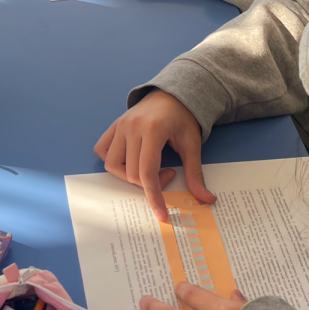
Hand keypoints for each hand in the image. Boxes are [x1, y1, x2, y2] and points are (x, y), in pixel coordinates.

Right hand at [94, 90, 211, 221]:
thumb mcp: (192, 144)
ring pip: (113, 164)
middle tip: (168, 173)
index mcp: (153, 130)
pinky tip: (129, 159)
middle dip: (149, 184)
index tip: (162, 215)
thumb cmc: (183, 119)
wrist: (172, 94)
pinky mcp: (114, 125)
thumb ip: (195, 172)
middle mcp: (132, 127)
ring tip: (147, 167)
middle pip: (131, 172)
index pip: (147, 172)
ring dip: (128, 174)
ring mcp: (120, 125)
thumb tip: (206, 199)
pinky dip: (112, 160)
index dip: (154, 197)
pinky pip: (102, 149)